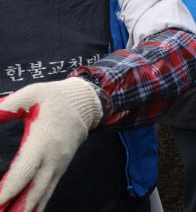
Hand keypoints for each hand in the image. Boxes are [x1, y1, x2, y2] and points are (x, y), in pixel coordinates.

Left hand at [0, 77, 101, 211]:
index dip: (8, 191)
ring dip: (25, 211)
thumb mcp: (30, 95)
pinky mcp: (59, 169)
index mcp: (43, 141)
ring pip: (41, 197)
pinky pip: (46, 193)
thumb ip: (4, 108)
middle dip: (15, 209)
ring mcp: (58, 166)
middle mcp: (53, 158)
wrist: (87, 102)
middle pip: (33, 192)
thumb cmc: (55, 97)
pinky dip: (36, 206)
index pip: (24, 172)